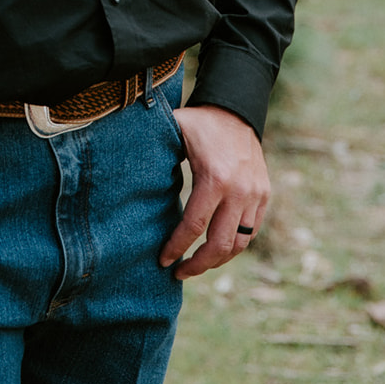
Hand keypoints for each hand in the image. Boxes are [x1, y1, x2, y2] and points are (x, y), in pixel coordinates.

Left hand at [158, 104, 269, 279]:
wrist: (236, 110)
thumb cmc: (198, 124)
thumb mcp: (174, 131)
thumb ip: (153, 150)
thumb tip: (120, 167)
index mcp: (214, 178)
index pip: (194, 226)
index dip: (177, 248)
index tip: (163, 260)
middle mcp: (240, 190)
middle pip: (219, 244)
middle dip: (198, 265)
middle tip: (178, 273)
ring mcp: (255, 195)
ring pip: (239, 244)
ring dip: (217, 261)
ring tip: (196, 266)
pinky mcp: (264, 195)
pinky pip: (251, 231)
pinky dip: (234, 245)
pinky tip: (215, 250)